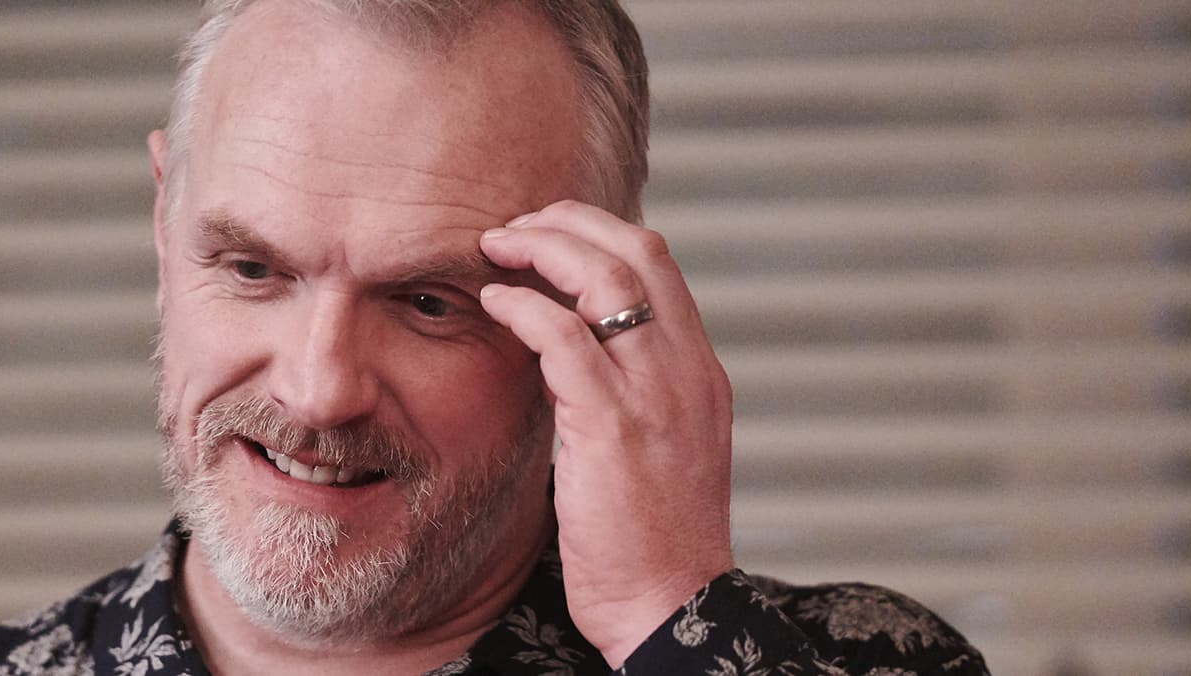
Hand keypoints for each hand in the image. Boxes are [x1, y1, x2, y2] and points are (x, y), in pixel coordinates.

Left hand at [478, 200, 734, 666]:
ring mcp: (654, 395)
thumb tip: (564, 345)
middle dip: (568, 222)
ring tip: (494, 248)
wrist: (668, 605)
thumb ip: (623, 389)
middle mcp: (686, 370)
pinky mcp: (612, 426)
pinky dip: (523, 307)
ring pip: (605, 277)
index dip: (597, 232)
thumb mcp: (652, 446)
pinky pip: (564, 338)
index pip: (659, 264)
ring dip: (541, 248)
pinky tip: (492, 303)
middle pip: (638, 250)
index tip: (545, 235)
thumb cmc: (649, 538)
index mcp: (699, 371)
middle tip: (512, 227)